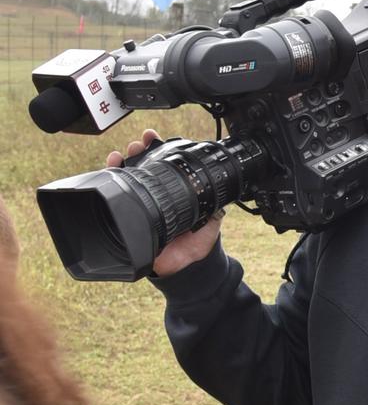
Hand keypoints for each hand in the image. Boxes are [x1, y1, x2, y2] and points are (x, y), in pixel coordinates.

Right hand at [107, 130, 221, 275]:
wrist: (188, 268)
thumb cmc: (197, 244)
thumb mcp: (210, 220)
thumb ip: (213, 204)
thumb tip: (222, 188)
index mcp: (172, 193)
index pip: (161, 166)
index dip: (155, 149)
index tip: (152, 136)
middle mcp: (154, 197)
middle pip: (139, 168)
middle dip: (136, 151)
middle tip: (138, 144)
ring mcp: (139, 207)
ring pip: (124, 180)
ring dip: (120, 163)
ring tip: (122, 154)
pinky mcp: (128, 221)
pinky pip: (114, 202)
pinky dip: (109, 185)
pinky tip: (109, 171)